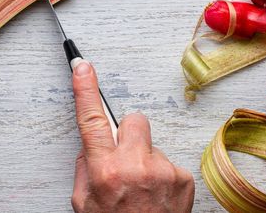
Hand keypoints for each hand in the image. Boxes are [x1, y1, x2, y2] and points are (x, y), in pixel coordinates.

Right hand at [70, 60, 193, 212]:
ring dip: (145, 160)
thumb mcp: (85, 204)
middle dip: (127, 134)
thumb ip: (86, 169)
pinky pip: (167, 162)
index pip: (92, 120)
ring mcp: (163, 171)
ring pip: (150, 145)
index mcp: (105, 171)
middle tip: (124, 159)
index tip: (82, 66)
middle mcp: (135, 166)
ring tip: (142, 190)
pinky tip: (156, 197)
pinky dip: (162, 176)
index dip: (85, 89)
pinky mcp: (183, 178)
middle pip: (133, 121)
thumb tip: (92, 147)